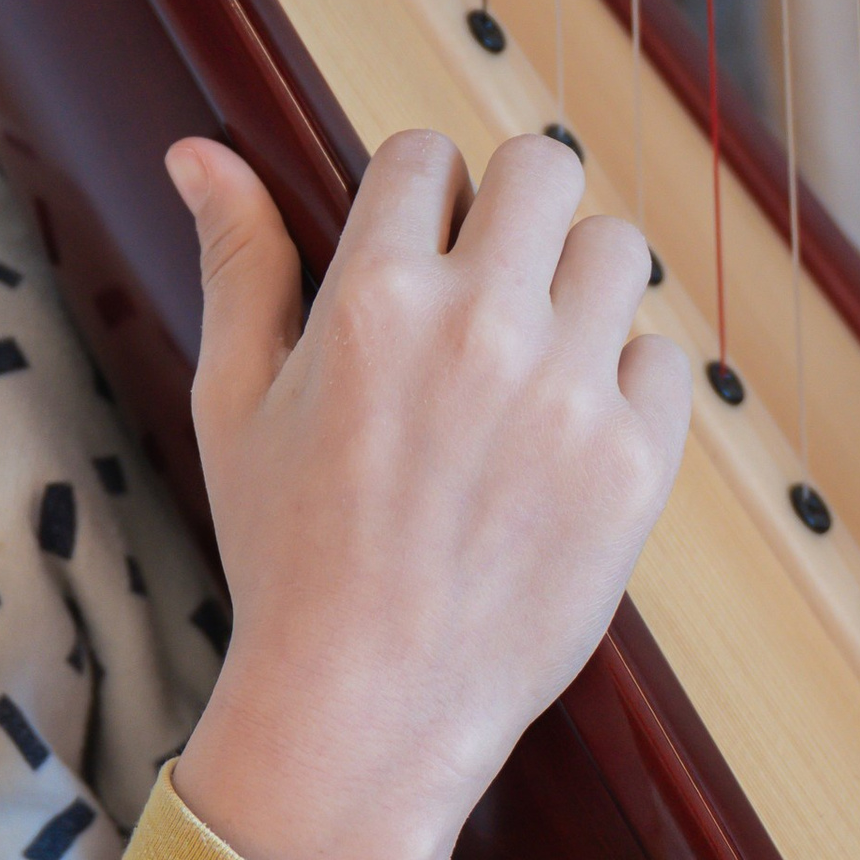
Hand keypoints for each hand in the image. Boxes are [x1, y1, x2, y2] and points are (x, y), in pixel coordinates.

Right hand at [165, 128, 687, 859]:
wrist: (366, 711)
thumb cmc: (286, 555)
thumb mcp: (236, 403)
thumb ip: (238, 261)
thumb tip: (199, 149)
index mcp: (372, 297)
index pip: (426, 155)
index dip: (420, 199)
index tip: (416, 257)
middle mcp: (478, 327)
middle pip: (542, 168)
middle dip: (514, 210)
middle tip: (491, 284)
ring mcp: (567, 393)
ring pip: (616, 248)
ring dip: (578, 285)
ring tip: (534, 359)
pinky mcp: (635, 462)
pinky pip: (661, 357)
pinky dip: (624, 383)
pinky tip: (567, 438)